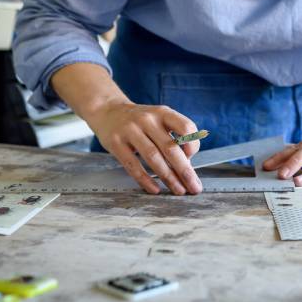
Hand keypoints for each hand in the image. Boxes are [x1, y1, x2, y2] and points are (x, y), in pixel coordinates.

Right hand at [86, 100, 202, 195]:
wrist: (108, 111)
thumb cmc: (140, 120)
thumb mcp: (159, 119)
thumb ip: (172, 137)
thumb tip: (186, 166)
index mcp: (163, 113)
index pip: (186, 127)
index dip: (193, 144)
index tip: (193, 159)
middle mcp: (148, 119)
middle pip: (170, 147)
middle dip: (184, 171)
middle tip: (194, 187)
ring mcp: (131, 130)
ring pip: (153, 157)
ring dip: (168, 177)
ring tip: (178, 190)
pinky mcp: (116, 143)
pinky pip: (133, 165)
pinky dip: (145, 179)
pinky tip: (155, 189)